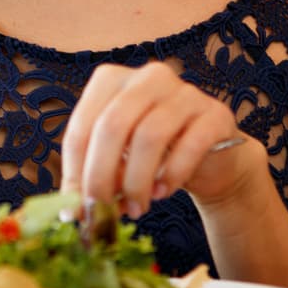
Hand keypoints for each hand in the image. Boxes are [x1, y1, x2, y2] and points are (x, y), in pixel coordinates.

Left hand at [60, 62, 260, 216]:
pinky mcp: (214, 113)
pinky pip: (190, 145)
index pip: (82, 125)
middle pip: (112, 126)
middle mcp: (147, 77)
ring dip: (137, 181)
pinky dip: (172, 175)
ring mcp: (184, 92)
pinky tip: (163, 192)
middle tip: (101, 210)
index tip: (75, 207)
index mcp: (111, 80)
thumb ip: (94, 177)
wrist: (210, 159)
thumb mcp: (117, 162)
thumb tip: (73, 210)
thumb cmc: (152, 156)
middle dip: (102, 175)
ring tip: (135, 207)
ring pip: (149, 136)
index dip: (75, 170)